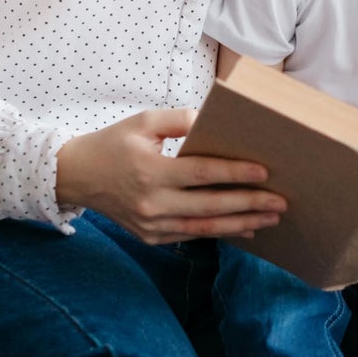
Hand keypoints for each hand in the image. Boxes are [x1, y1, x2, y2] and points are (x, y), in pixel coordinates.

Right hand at [55, 108, 285, 245]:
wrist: (76, 176)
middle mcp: (151, 203)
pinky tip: (245, 228)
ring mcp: (150, 224)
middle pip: (210, 206)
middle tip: (281, 201)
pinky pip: (191, 236)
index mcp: (150, 172)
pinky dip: (220, 233)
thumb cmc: (113, 143)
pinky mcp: (150, 236)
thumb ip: (180, 120)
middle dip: (249, 204)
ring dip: (241, 223)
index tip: (265, 172)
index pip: (201, 174)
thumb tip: (213, 123)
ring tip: (271, 218)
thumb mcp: (143, 122)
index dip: (235, 173)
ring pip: (204, 227)